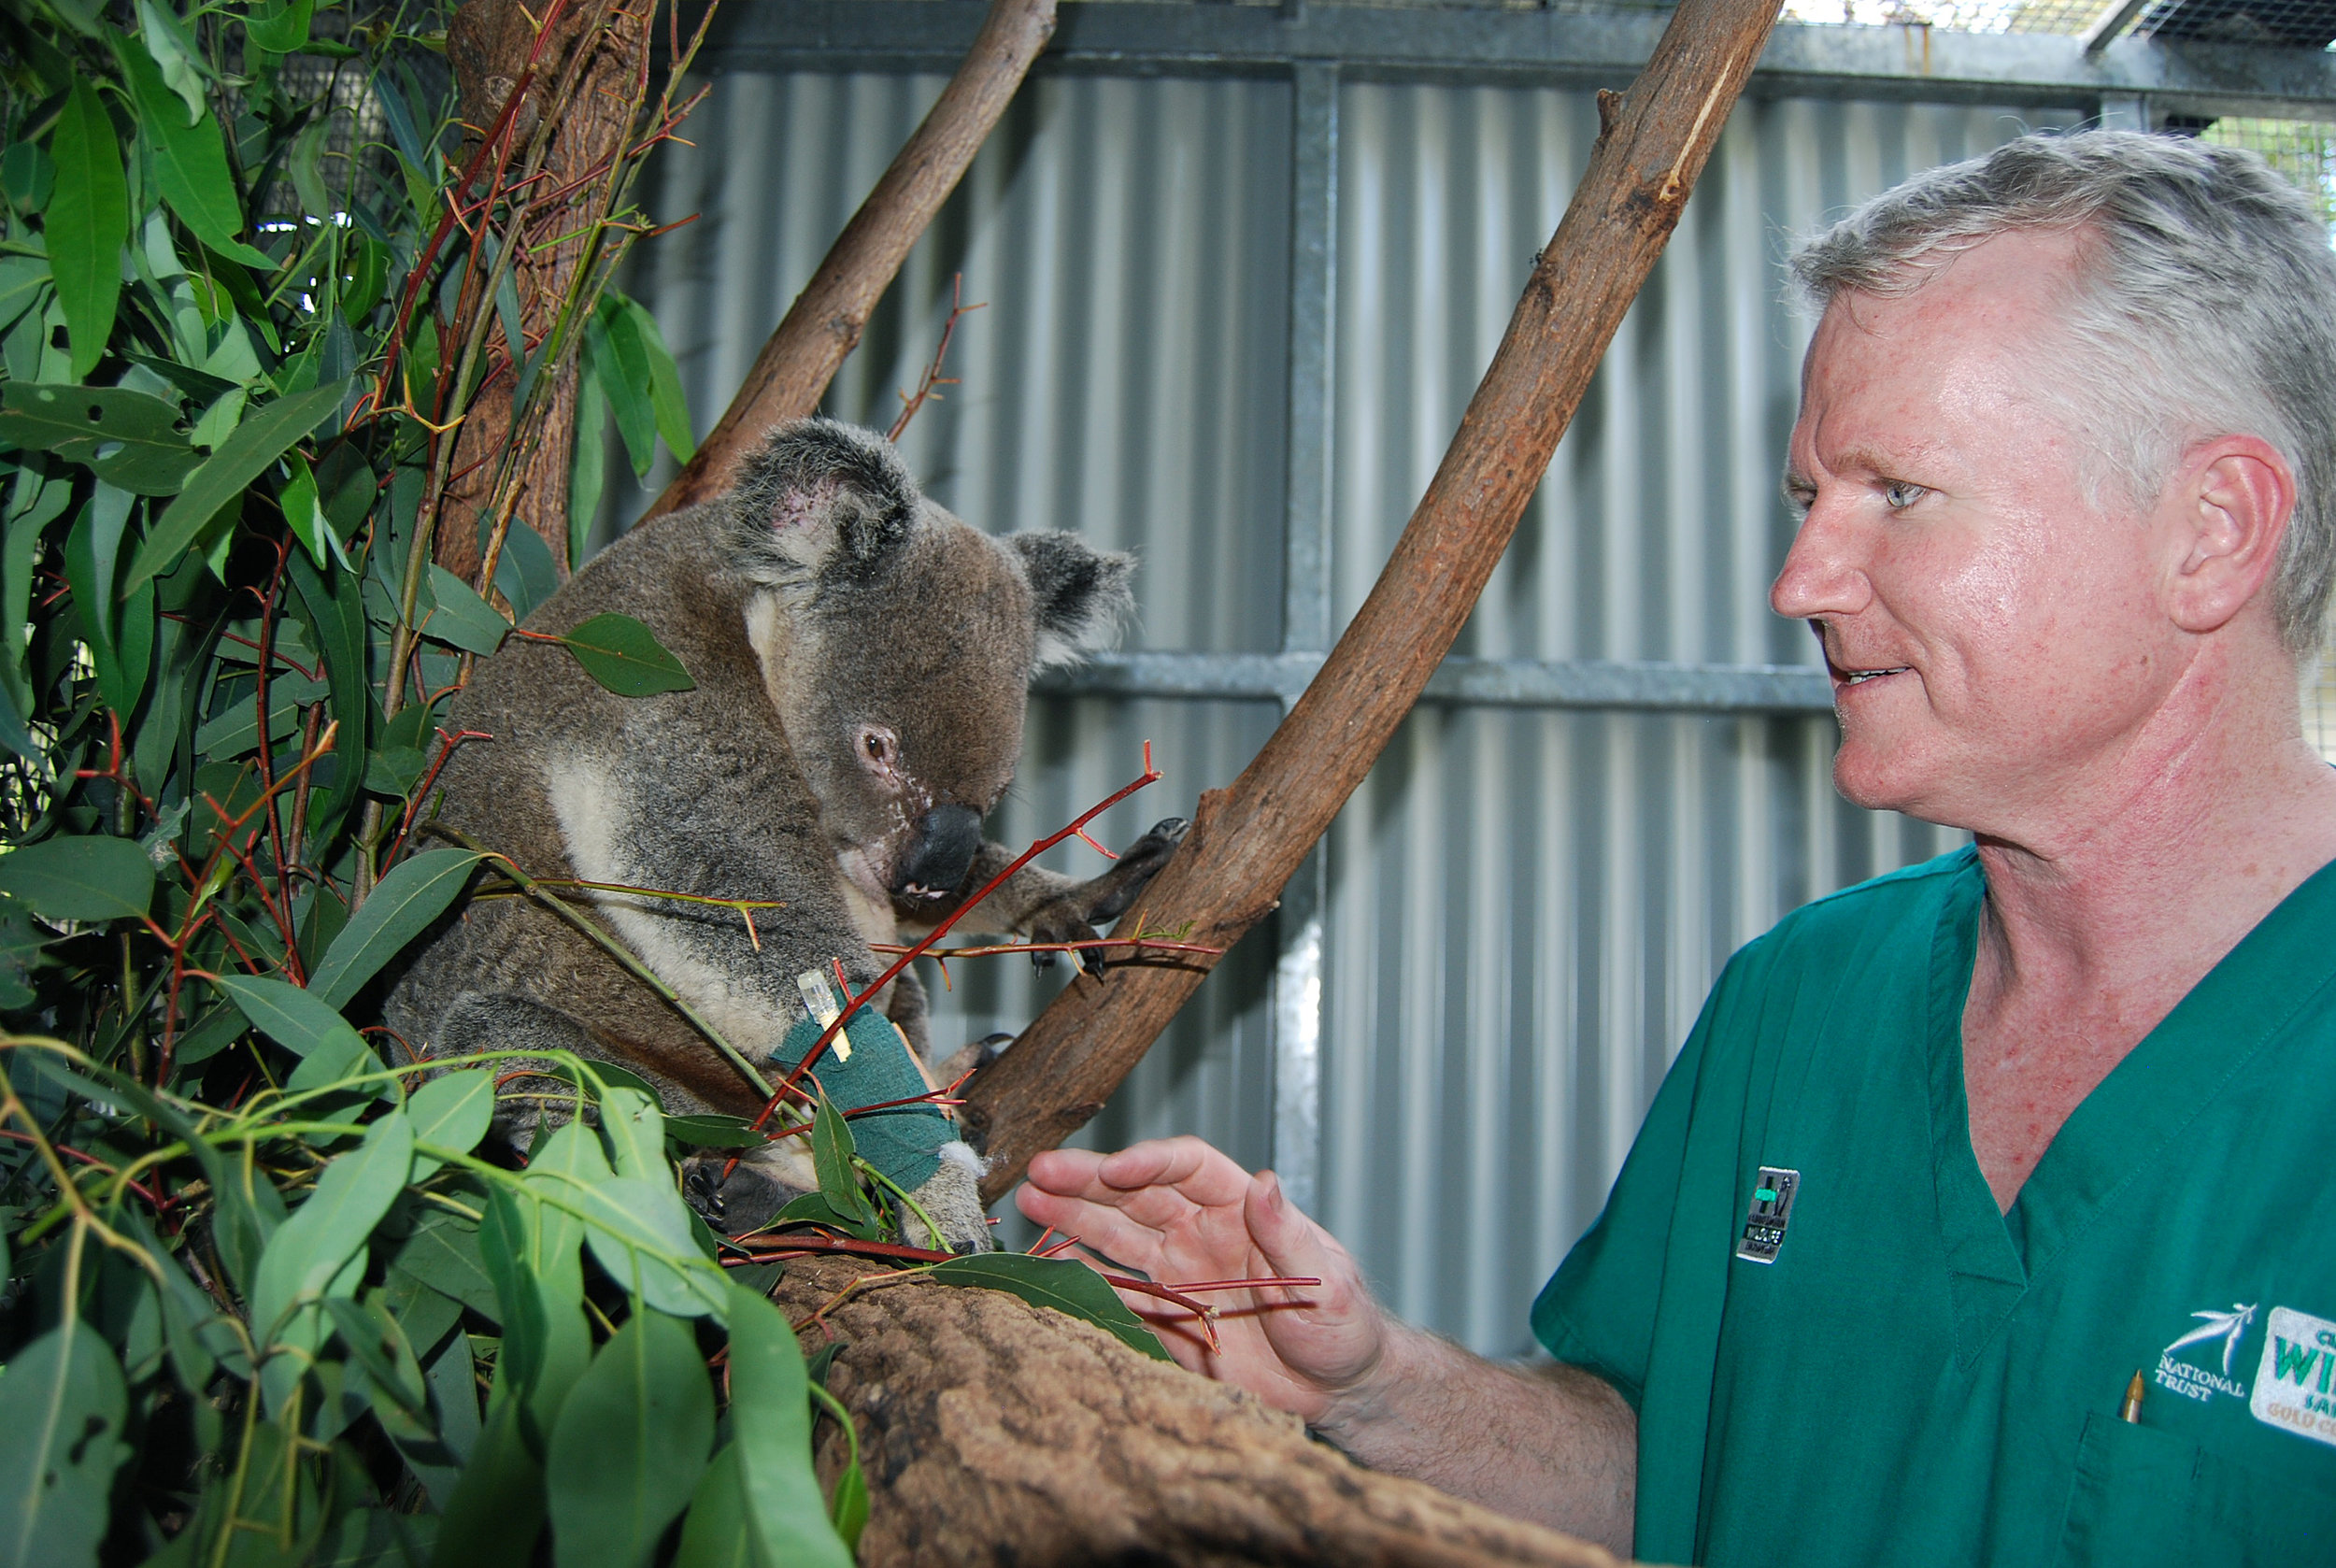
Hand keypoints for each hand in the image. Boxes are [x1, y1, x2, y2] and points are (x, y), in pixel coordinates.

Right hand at [1015, 1136, 1386, 1423]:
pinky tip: (1050, 1260)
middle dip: (1088, 1181)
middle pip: (1136, 1194)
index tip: (1116, 1169)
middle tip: (1041, 1170)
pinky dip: (1083, 1276)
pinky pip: (1117, 1292)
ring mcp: (1178, 1272)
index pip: (1187, 1168)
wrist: (1336, 1391)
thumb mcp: (1326, 1278)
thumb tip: (1265, 1181)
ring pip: (1116, 1236)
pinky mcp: (1166, 1318)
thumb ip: (1288, 1234)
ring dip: (1074, 1217)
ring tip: (1031, 1200)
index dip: (1149, 1162)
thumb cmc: (1344, 1327)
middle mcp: (1200, 1231)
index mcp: (1239, 1208)